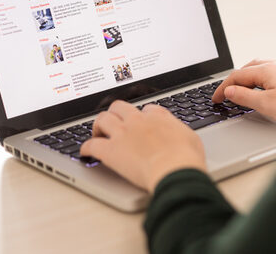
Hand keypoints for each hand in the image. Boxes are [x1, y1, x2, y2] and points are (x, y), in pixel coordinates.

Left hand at [80, 100, 205, 191]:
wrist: (175, 169)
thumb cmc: (186, 157)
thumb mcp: (191, 138)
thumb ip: (179, 132)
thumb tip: (178, 134)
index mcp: (158, 117)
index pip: (145, 109)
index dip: (141, 115)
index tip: (140, 122)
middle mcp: (138, 121)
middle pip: (119, 107)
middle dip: (115, 113)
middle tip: (114, 122)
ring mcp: (122, 134)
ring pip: (102, 119)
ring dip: (98, 125)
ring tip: (97, 133)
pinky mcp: (111, 151)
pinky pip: (92, 145)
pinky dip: (86, 148)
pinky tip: (85, 152)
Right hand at [212, 60, 275, 124]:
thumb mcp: (267, 105)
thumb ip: (245, 97)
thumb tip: (230, 91)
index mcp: (266, 70)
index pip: (236, 76)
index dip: (222, 88)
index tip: (215, 99)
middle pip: (248, 69)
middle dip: (234, 80)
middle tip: (225, 94)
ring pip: (261, 69)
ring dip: (248, 78)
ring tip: (242, 90)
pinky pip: (273, 73)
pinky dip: (261, 80)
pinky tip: (266, 89)